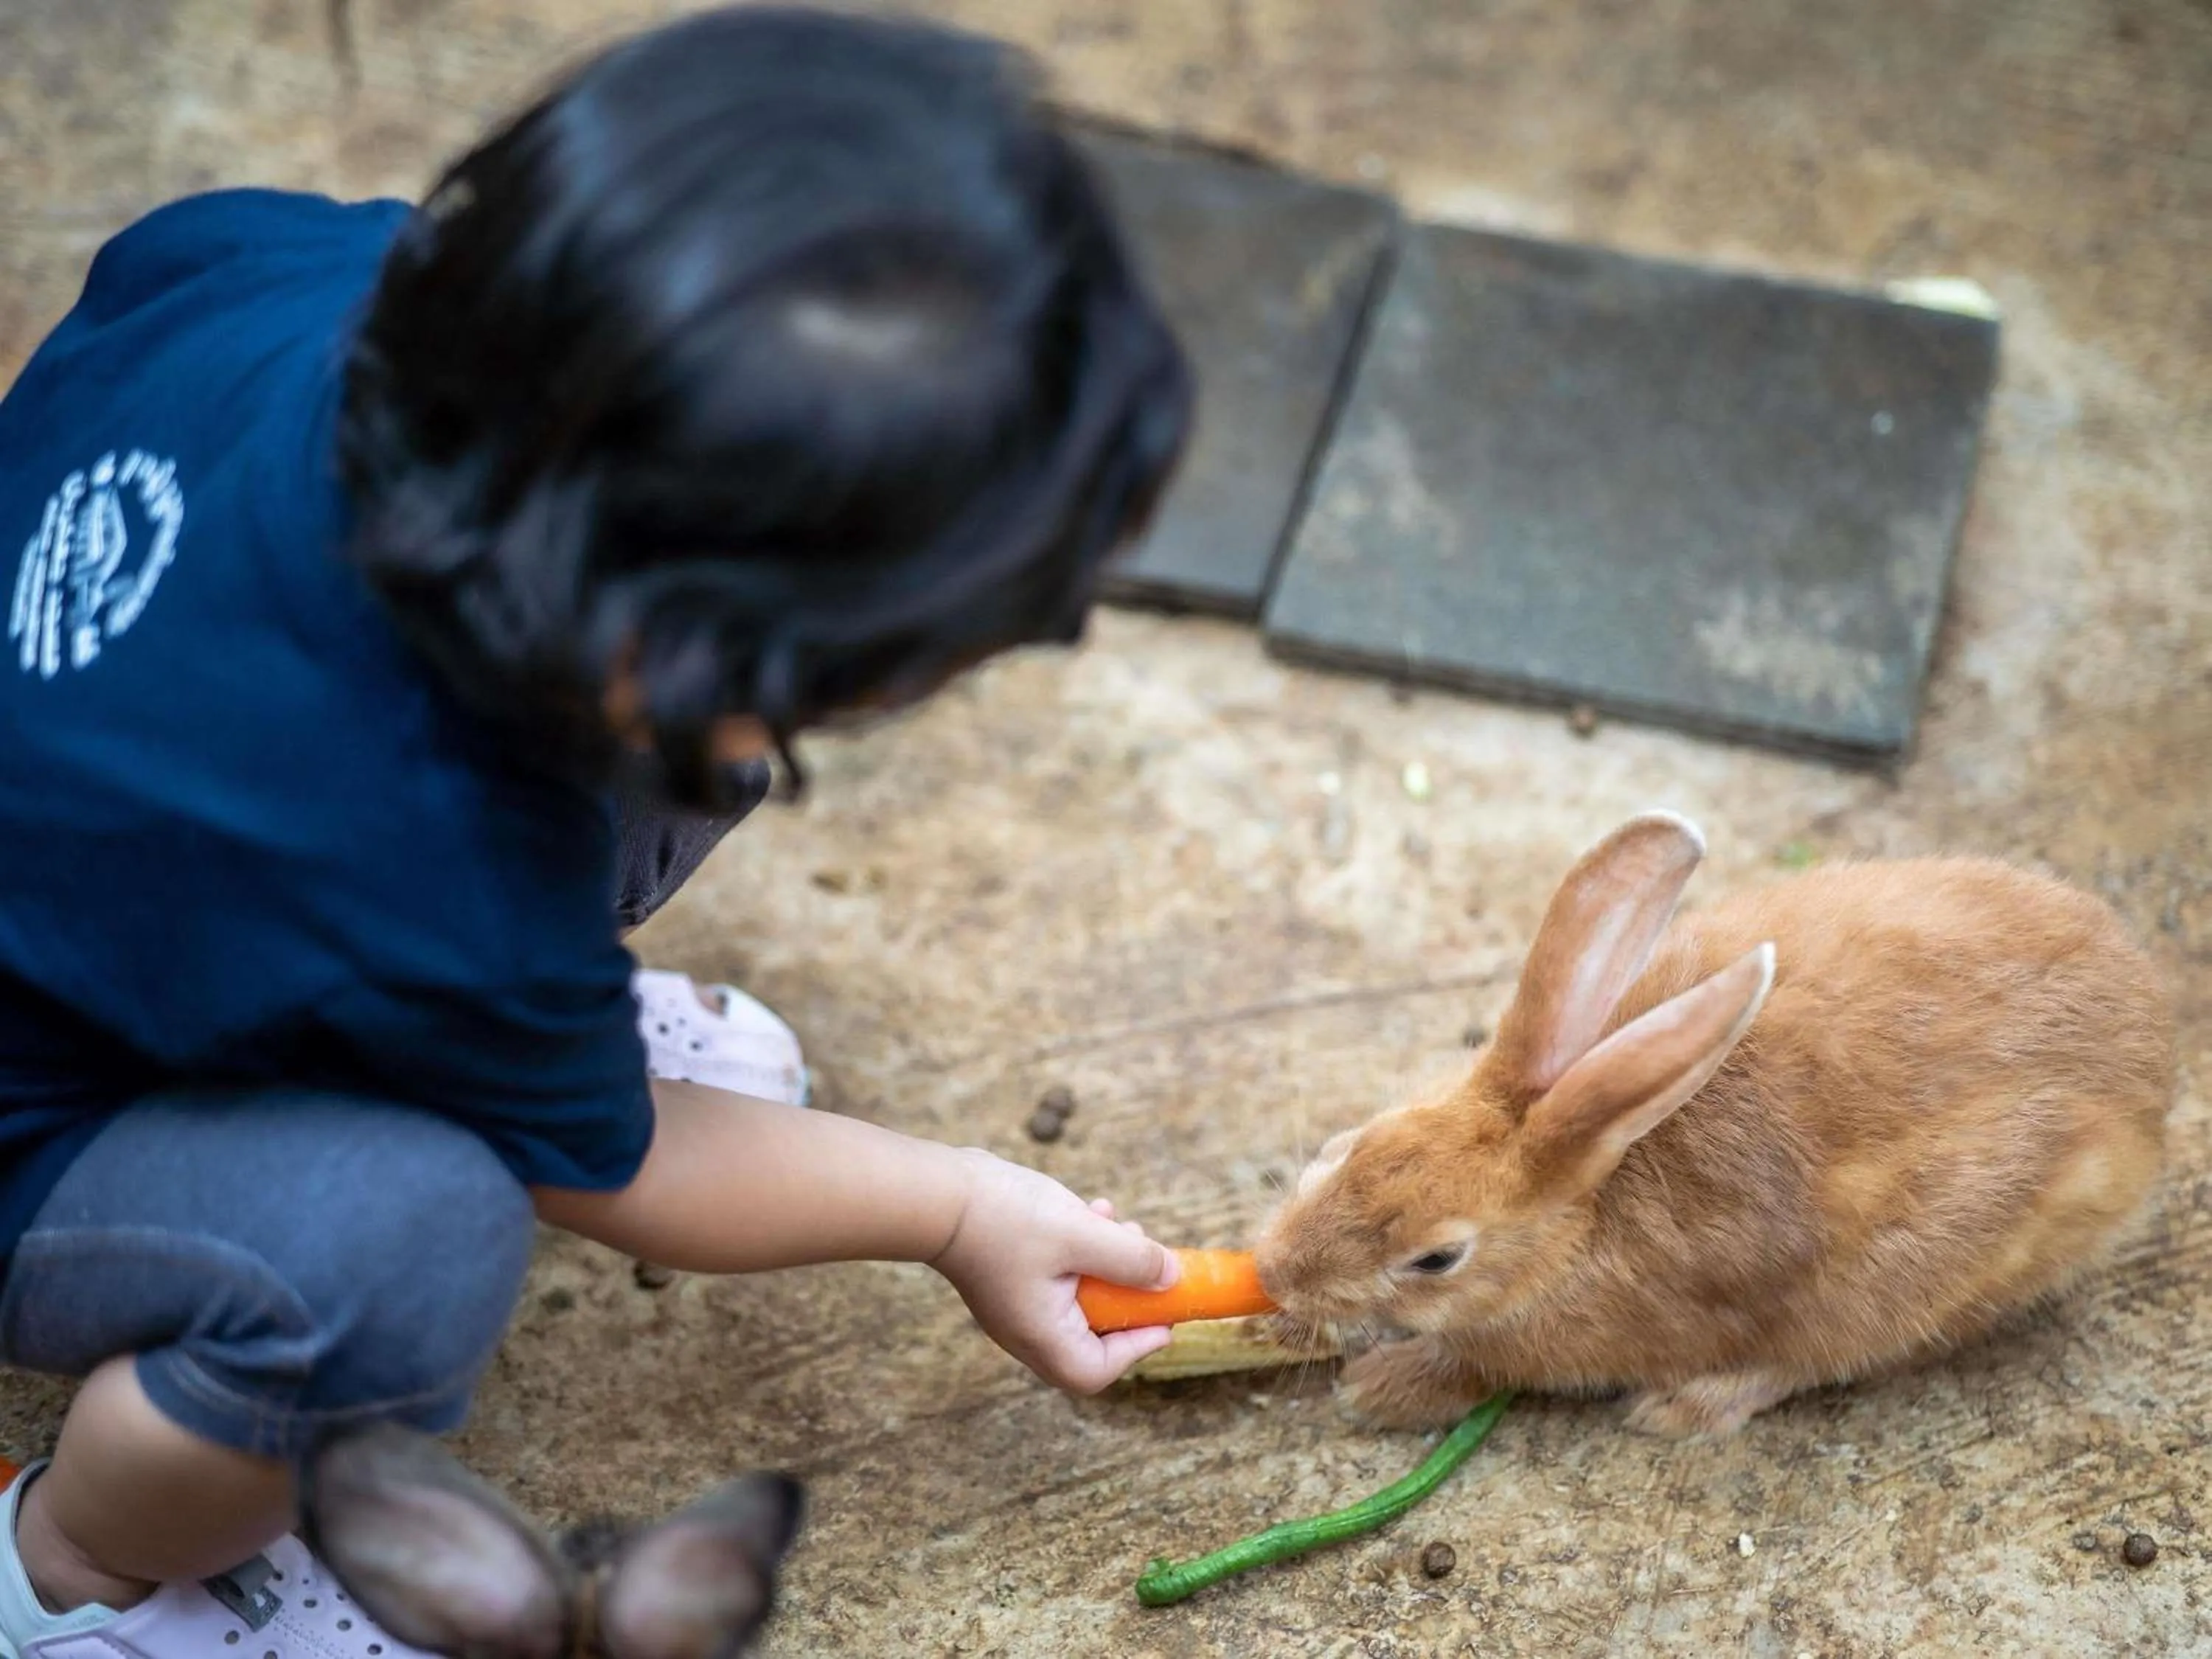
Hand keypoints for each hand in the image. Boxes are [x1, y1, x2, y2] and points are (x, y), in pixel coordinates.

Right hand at [930, 1150, 1180, 1392]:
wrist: (937, 1193)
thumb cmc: (1004, 1218)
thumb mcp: (1080, 1234)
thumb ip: (1131, 1259)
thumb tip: (1171, 1276)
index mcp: (1041, 1334)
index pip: (1097, 1371)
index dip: (1138, 1347)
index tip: (1163, 1315)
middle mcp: (1026, 1328)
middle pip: (1092, 1337)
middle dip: (1127, 1297)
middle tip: (1149, 1264)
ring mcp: (1015, 1303)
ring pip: (1078, 1298)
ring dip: (1108, 1264)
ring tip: (1118, 1224)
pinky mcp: (1009, 1275)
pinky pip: (1058, 1275)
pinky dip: (1083, 1248)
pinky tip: (1091, 1210)